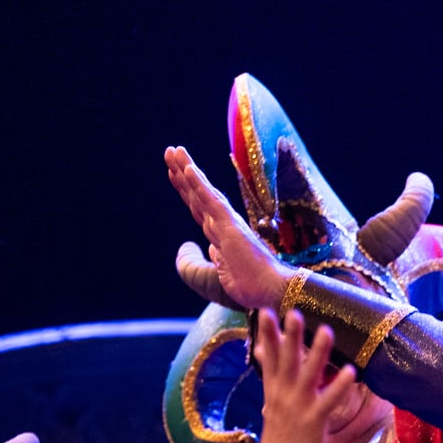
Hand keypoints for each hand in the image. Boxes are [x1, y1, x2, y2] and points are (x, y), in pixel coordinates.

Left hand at [165, 145, 290, 309]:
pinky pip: (211, 202)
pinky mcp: (230, 227)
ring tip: (174, 152)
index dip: (186, 189)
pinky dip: (199, 185)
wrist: (270, 291)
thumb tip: (209, 247)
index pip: (199, 206)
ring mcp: (227, 223)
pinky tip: (189, 169)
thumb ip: (215, 258)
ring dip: (187, 171)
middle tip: (171, 151)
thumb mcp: (223, 273)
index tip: (175, 172)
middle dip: (183, 172)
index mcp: (221, 233)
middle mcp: (224, 223)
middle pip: (198, 194)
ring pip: (202, 192)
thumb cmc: (252, 286)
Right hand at [251, 309, 357, 442]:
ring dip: (317, 352)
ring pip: (308, 374)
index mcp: (274, 389)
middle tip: (293, 311)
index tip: (266, 310)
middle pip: (286, 360)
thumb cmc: (281, 433)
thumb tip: (260, 350)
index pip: (270, 356)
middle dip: (290, 336)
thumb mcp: (272, 401)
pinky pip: (329, 401)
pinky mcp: (314, 421)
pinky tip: (350, 370)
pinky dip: (339, 386)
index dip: (268, 334)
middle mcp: (284, 395)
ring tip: (326, 330)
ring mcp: (298, 407)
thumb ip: (271, 373)